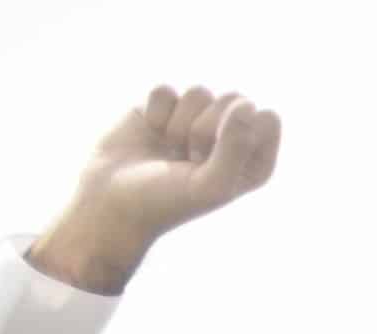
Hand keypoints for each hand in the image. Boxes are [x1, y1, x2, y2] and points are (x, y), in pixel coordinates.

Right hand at [35, 84, 280, 294]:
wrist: (110, 200)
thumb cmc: (166, 200)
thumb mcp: (210, 184)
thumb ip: (237, 146)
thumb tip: (247, 104)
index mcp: (254, 160)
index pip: (266, 118)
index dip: (236, 133)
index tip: (212, 160)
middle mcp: (229, 137)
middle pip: (233, 99)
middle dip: (204, 129)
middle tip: (188, 159)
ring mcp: (195, 119)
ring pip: (199, 92)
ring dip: (178, 124)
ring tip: (170, 151)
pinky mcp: (163, 107)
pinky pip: (165, 90)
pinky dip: (154, 113)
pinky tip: (150, 135)